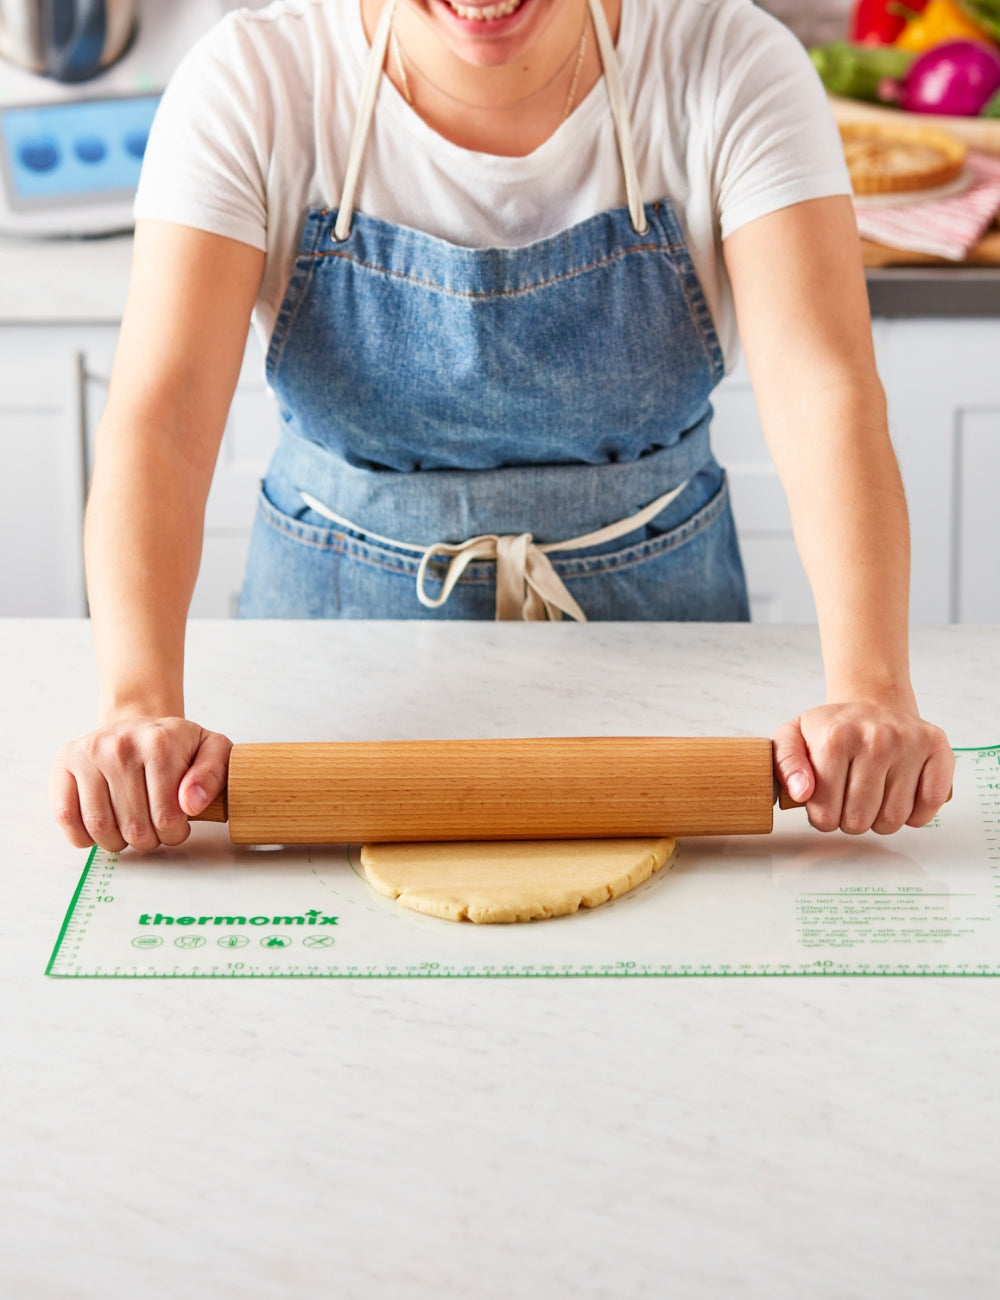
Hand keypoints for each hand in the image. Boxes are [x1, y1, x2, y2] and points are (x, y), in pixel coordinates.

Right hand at [51, 718, 232, 852]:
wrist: (138, 725)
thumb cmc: (176, 745)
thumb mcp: (212, 750)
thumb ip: (213, 775)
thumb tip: (192, 803)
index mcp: (159, 743)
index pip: (166, 817)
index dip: (174, 833)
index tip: (177, 825)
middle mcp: (120, 745)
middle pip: (133, 827)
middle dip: (148, 840)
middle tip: (154, 829)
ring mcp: (89, 754)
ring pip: (99, 827)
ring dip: (117, 842)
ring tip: (129, 829)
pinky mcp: (65, 764)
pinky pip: (66, 817)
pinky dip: (83, 836)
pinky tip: (101, 829)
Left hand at [772, 703, 953, 834]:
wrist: (872, 702)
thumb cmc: (832, 728)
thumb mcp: (792, 737)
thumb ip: (784, 764)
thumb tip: (801, 792)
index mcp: (835, 738)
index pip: (825, 811)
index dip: (822, 818)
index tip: (825, 803)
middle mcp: (876, 739)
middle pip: (859, 819)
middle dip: (850, 821)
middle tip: (849, 802)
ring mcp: (910, 743)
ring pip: (894, 819)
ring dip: (880, 820)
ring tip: (873, 798)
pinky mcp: (938, 749)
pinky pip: (929, 806)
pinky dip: (914, 814)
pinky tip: (899, 797)